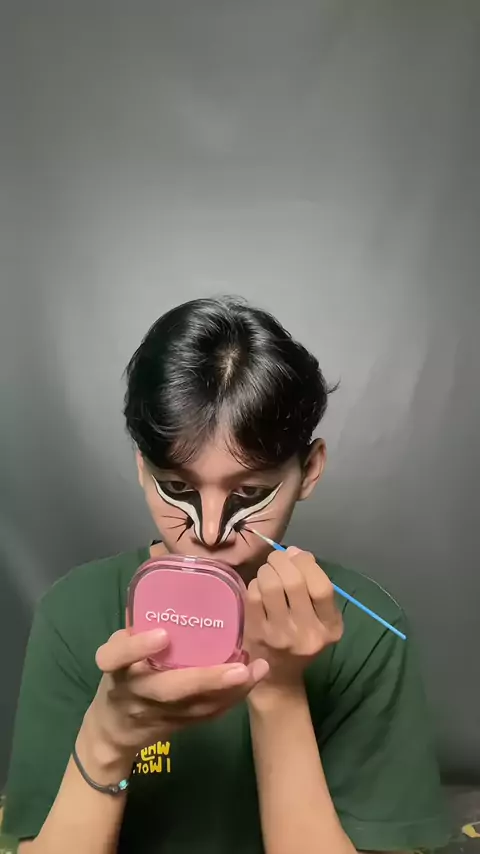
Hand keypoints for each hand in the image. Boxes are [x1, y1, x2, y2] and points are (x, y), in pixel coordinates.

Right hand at [85, 628, 268, 764]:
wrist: (116, 730)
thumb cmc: (121, 676)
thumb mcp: (117, 651)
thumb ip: (137, 629)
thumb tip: (167, 589)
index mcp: (117, 669)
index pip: (117, 658)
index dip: (137, 647)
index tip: (162, 634)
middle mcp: (138, 693)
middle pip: (169, 691)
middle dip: (206, 680)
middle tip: (239, 668)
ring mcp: (159, 714)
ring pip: (197, 707)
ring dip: (231, 690)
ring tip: (257, 669)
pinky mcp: (179, 726)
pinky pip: (209, 715)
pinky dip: (233, 697)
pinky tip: (254, 677)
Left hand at [244, 547, 342, 693]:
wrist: (279, 677)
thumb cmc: (302, 638)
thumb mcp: (321, 618)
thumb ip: (314, 585)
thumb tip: (295, 553)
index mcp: (330, 628)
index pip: (322, 588)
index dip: (308, 564)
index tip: (299, 556)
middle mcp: (306, 634)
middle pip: (294, 582)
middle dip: (283, 561)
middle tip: (278, 559)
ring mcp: (279, 635)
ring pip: (271, 585)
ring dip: (267, 569)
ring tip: (268, 570)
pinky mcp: (256, 634)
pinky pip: (254, 595)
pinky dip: (255, 583)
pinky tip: (259, 586)